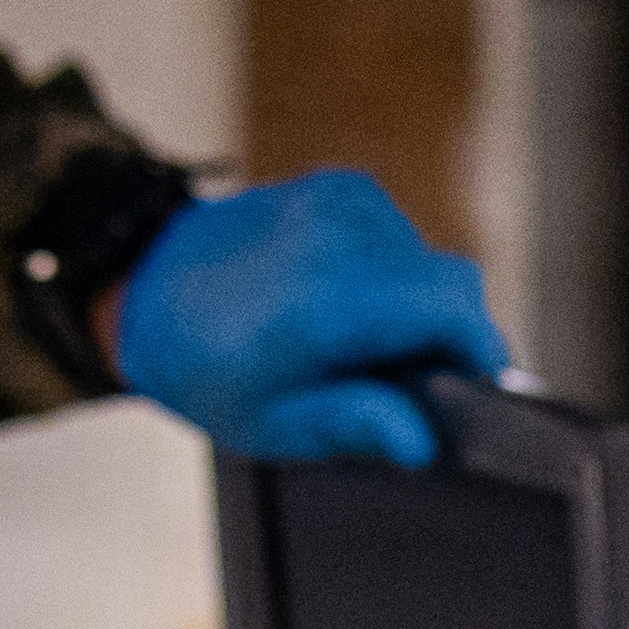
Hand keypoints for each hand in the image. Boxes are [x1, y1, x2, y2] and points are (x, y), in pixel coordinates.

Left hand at [112, 173, 506, 467]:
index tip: (476, 394)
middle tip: (410, 382)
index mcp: (327, 299)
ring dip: (419, 306)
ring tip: (363, 342)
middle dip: (452, 336)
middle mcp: (339, 236)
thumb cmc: (205, 366)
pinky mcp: (340, 186)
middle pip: (456, 285)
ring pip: (433, 260)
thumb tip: (422, 443)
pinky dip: (394, 273)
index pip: (456, 310)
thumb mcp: (271, 423)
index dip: (482, 356)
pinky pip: (403, 237)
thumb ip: (355, 426)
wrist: (147, 289)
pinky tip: (350, 300)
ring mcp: (340, 201)